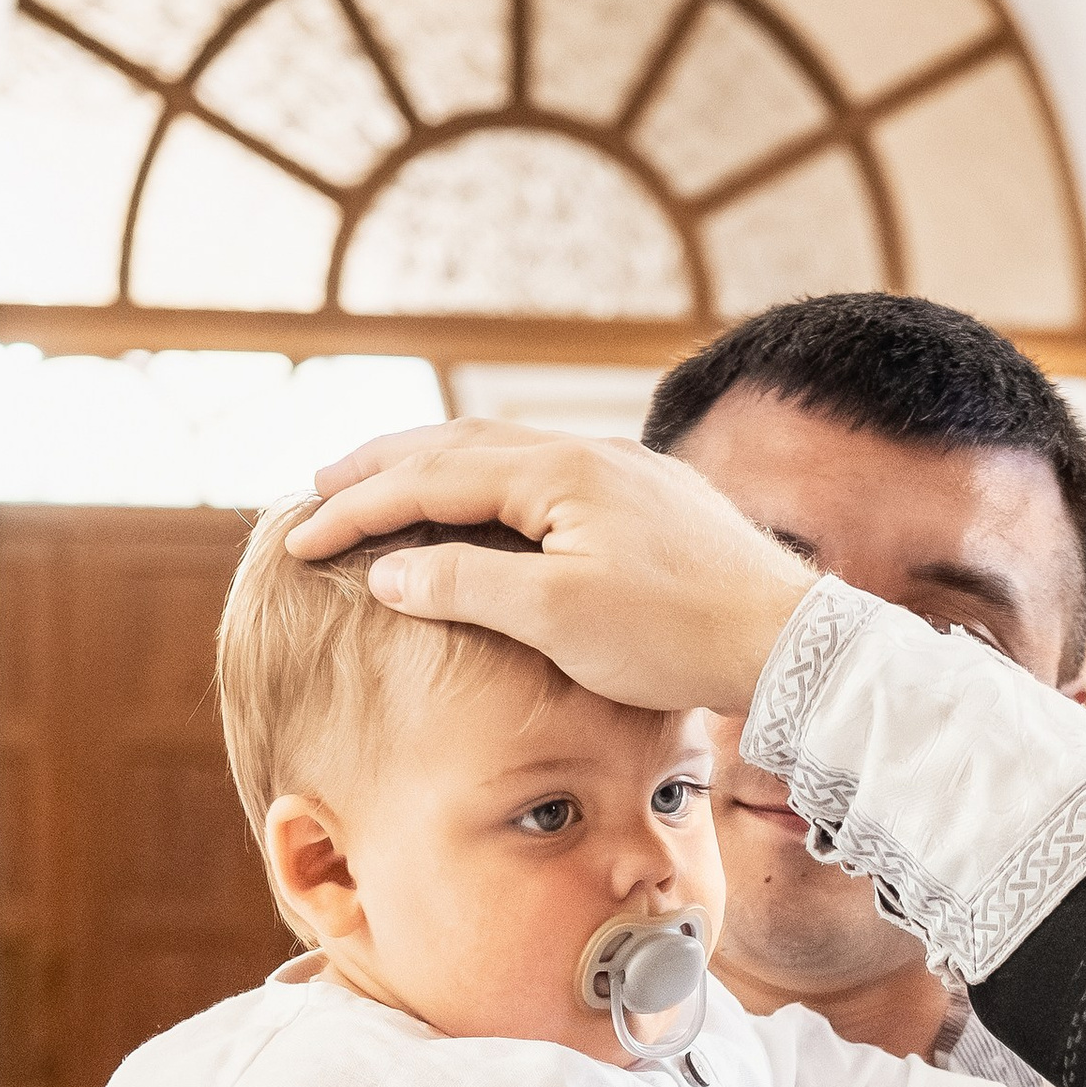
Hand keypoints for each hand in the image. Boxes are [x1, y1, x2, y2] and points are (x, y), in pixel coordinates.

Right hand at [288, 421, 813, 712]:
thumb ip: (462, 584)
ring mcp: (625, 472)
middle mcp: (588, 452)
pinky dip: (496, 486)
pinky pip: (550, 475)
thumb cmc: (674, 635)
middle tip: (321, 484)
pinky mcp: (652, 500)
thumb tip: (387, 569)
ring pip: (508, 454)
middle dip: (385, 465)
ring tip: (391, 486)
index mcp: (555, 471)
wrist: (787, 642)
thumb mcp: (554, 618)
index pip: (429, 477)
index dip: (356, 506)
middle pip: (461, 443)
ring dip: (440, 468)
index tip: (298, 536)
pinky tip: (493, 506)